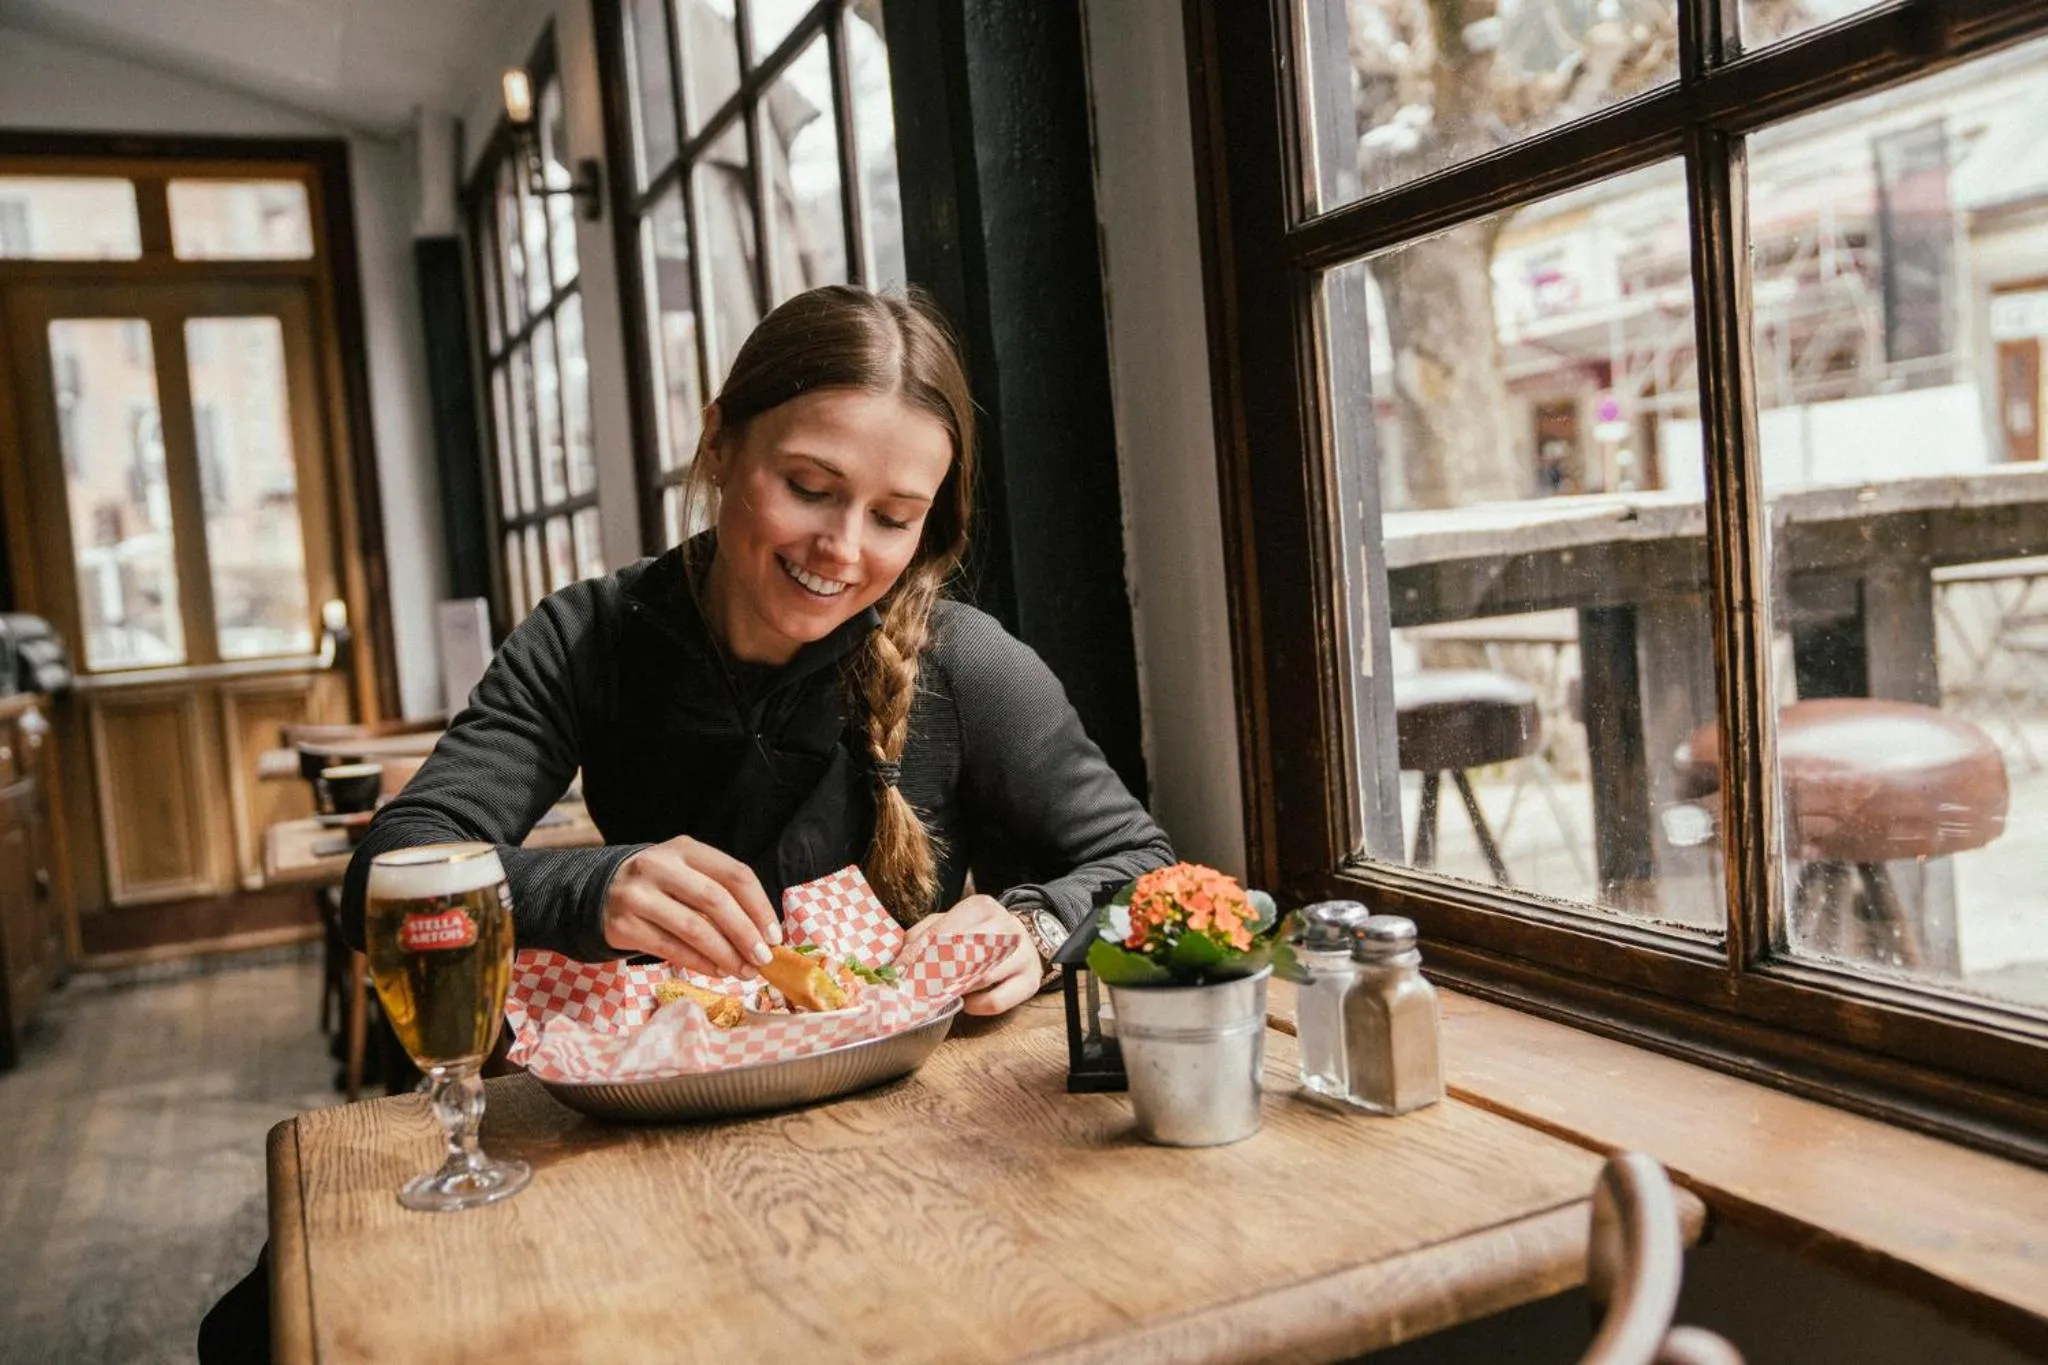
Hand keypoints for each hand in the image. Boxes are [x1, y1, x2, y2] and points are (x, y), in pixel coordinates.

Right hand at [602, 836, 779, 976]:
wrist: (599, 894)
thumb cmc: (661, 887)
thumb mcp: (687, 874)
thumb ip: (721, 894)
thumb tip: (765, 934)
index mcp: (685, 849)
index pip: (734, 874)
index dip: (760, 907)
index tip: (775, 935)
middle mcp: (660, 866)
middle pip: (716, 901)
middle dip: (746, 934)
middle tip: (764, 959)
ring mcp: (638, 895)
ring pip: (693, 928)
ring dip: (726, 954)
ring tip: (744, 972)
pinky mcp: (623, 924)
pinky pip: (671, 948)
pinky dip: (700, 963)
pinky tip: (718, 971)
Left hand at [899, 894, 1041, 1016]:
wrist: (1026, 942)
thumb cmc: (979, 935)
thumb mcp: (951, 925)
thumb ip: (923, 935)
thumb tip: (899, 960)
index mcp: (982, 906)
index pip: (945, 930)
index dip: (919, 953)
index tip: (900, 971)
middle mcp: (1007, 924)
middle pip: (966, 951)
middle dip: (938, 973)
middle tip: (917, 988)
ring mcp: (1023, 953)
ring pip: (983, 976)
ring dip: (957, 990)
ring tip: (940, 995)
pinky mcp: (1031, 981)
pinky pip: (997, 1001)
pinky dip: (976, 1006)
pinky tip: (967, 1002)